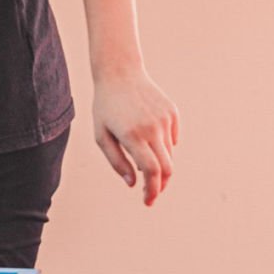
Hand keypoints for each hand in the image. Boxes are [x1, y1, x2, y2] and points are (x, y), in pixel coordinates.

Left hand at [91, 68, 178, 205]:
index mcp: (132, 135)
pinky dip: (164, 146)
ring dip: (159, 164)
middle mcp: (152, 128)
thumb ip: (116, 161)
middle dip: (160, 184)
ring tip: (143, 159)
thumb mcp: (102, 135)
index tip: (148, 201)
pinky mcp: (172, 112)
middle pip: (167, 168)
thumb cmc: (106, 106)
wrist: (119, 72)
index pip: (151, 171)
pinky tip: (149, 136)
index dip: (152, 190)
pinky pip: (172, 138)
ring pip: (169, 154)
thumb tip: (133, 183)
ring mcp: (164, 119)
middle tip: (150, 192)